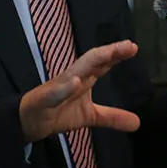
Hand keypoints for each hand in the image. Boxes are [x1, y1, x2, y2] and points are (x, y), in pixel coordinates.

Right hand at [18, 40, 140, 142]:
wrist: (29, 122)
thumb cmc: (58, 112)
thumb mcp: (90, 116)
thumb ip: (112, 117)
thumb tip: (137, 122)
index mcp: (84, 79)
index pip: (102, 63)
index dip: (117, 54)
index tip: (133, 47)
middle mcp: (72, 78)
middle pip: (92, 61)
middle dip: (109, 52)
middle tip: (129, 45)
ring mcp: (58, 87)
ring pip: (74, 71)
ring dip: (91, 62)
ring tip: (108, 55)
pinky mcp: (44, 99)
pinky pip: (55, 93)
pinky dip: (65, 87)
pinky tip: (75, 82)